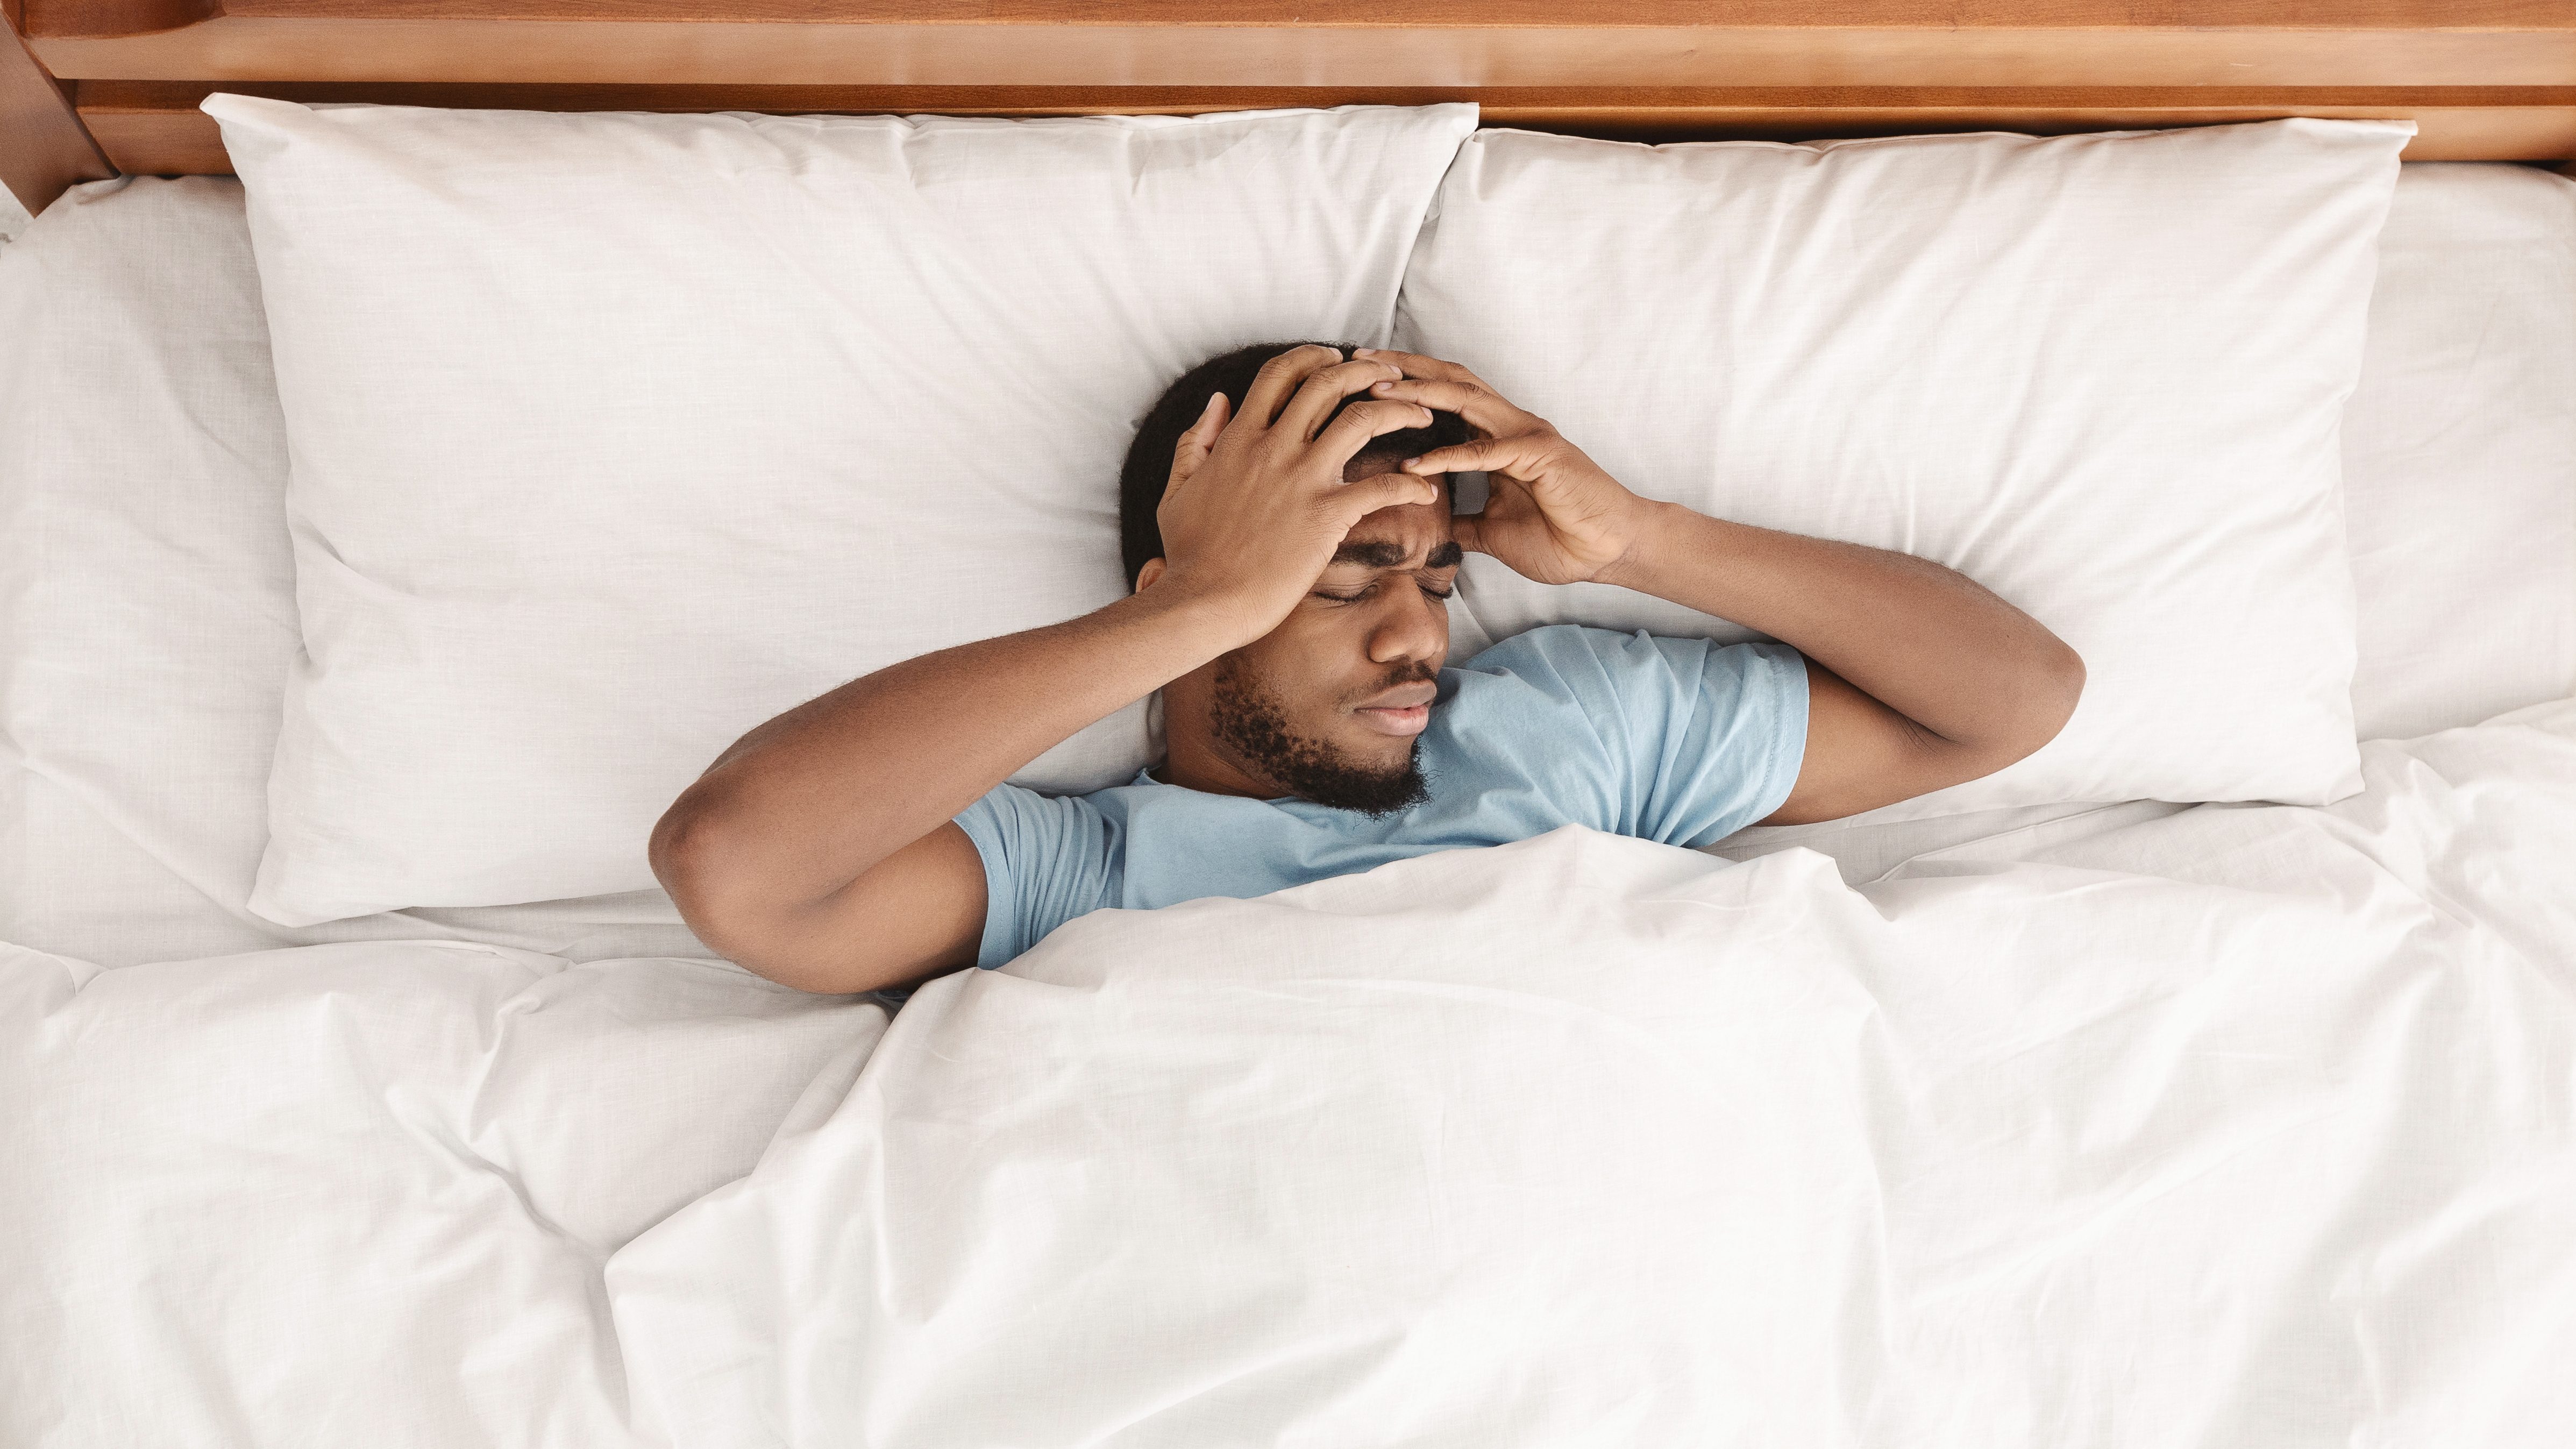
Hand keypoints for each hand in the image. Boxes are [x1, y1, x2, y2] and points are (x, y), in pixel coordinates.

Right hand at [1147, 345, 1442, 641]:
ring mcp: (1303, 479)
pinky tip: (1425, 491)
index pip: (1279, 374)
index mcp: (1239, 438)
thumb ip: (1196, 440)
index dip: (1311, 357)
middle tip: (1391, 376)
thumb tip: (1217, 400)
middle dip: (1366, 370)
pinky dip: (1411, 485)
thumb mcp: (1177, 488)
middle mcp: (1274, 447)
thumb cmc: (1189, 555)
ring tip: (1422, 415)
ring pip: (1363, 419)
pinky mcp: (1327, 515)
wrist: (1203, 602)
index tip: (1334, 358)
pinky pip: (1383, 487)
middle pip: (1328, 383)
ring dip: (1400, 410)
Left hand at [1354, 349, 1650, 586]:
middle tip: (1358, 360)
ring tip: (1376, 392)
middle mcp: (1510, 425)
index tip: (1362, 378)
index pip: (1446, 394)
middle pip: (1450, 380)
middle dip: (1404, 367)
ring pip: (1464, 400)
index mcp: (1499, 436)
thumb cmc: (1561, 537)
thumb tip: (1432, 528)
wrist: (1610, 551)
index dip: (1407, 381)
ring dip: (1418, 394)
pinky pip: (1484, 453)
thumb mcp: (1493, 531)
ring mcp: (1526, 436)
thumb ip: (1463, 521)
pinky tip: (1412, 464)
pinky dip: (1446, 456)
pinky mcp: (1540, 457)